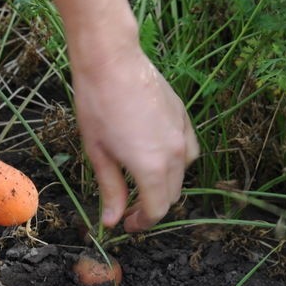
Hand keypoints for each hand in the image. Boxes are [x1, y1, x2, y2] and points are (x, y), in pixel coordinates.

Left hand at [74, 45, 198, 231]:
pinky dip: (176, 162)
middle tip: (126, 208)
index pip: (156, 210)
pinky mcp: (183, 117)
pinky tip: (156, 157)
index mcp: (152, 167)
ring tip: (139, 183)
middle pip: (170, 195)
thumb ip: (111, 190)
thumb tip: (112, 221)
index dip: (141, 223)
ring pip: (182, 174)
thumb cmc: (97, 106)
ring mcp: (183, 134)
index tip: (125, 224)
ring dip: (163, 185)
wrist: (111, 61)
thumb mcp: (98, 154)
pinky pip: (188, 150)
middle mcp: (175, 154)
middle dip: (150, 207)